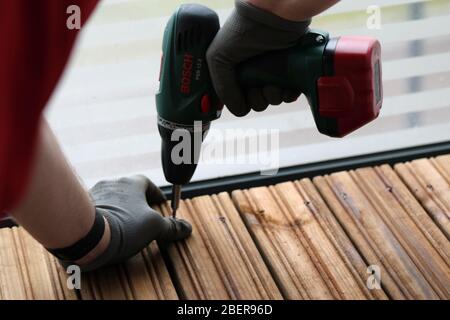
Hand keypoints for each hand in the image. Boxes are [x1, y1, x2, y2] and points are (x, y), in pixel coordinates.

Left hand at [71, 175, 191, 270]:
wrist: (84, 234)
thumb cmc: (123, 226)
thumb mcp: (154, 228)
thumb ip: (171, 227)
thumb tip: (186, 228)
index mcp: (132, 183)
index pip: (147, 183)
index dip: (155, 193)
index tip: (159, 204)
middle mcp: (112, 183)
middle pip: (128, 190)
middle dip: (136, 202)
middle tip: (143, 216)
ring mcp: (94, 194)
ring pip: (111, 198)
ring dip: (118, 208)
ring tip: (123, 224)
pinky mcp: (80, 207)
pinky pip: (95, 208)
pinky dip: (103, 216)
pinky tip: (105, 229)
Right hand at [206, 0, 310, 116]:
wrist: (273, 15)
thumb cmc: (243, 30)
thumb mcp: (219, 58)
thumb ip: (222, 88)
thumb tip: (239, 110)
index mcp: (235, 71)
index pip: (236, 98)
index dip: (239, 101)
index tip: (242, 95)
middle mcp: (253, 73)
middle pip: (255, 103)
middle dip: (257, 100)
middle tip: (258, 88)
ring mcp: (272, 73)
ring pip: (272, 100)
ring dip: (272, 97)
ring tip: (272, 85)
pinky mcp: (290, 72)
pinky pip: (289, 94)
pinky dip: (288, 95)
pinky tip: (285, 88)